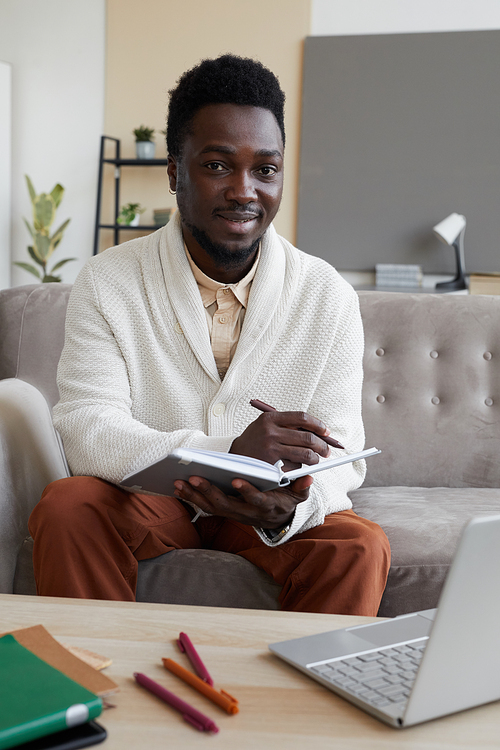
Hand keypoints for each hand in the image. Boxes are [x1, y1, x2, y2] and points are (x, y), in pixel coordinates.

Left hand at [173, 473, 312, 527]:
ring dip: (195, 495)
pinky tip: (179, 487)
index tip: (237, 479)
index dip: (247, 491)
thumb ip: (301, 487)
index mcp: (266, 506)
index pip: (256, 501)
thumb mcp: (297, 495)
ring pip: (211, 507)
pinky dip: (191, 498)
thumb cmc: (285, 500)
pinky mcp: (224, 512)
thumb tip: (308, 477)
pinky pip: (205, 507)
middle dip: (209, 491)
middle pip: (226, 505)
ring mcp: (233, 514)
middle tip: (195, 477)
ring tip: (179, 481)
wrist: (276, 519)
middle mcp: (247, 513)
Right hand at [230, 410, 330, 470]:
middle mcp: (270, 432)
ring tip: (315, 460)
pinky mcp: (271, 465)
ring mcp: (271, 448)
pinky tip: (296, 466)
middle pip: (307, 437)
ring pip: (305, 454)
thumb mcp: (266, 426)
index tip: (326, 431)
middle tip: (326, 451)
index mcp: (270, 418)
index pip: (302, 417)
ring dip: (314, 459)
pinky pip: (295, 467)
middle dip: (322, 446)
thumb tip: (317, 431)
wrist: (234, 457)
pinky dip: (300, 468)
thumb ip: (287, 425)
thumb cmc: (255, 440)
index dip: (318, 425)